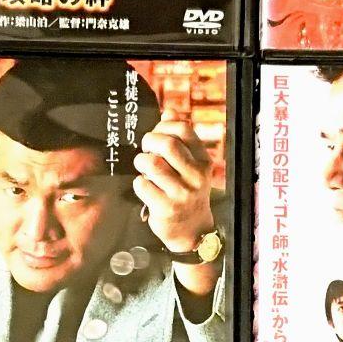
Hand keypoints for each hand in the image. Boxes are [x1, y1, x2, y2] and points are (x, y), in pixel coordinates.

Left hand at [133, 112, 214, 253]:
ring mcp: (181, 193)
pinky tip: (145, 188)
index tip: (157, 135)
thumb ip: (180, 139)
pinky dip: (138, 183)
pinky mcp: (166, 208)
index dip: (163, 126)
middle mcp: (196, 176)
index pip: (183, 129)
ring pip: (152, 163)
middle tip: (146, 150)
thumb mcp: (190, 165)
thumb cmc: (186, 190)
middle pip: (166, 144)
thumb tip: (169, 111)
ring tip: (144, 169)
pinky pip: (141, 185)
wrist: (191, 229)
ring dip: (141, 162)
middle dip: (148, 142)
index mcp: (203, 161)